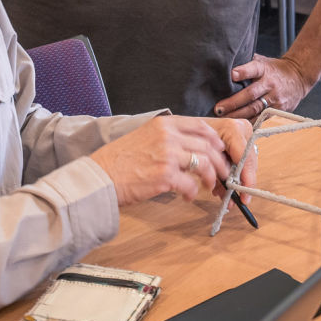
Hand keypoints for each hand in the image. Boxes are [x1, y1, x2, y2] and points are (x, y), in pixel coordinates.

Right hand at [90, 116, 254, 206]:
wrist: (99, 177)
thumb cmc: (119, 160)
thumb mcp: (144, 137)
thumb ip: (168, 137)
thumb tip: (192, 147)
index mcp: (164, 124)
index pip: (201, 126)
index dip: (215, 140)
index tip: (220, 151)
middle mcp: (167, 136)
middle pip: (208, 145)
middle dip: (219, 161)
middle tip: (221, 173)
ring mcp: (167, 155)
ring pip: (204, 163)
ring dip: (210, 177)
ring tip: (207, 186)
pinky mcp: (164, 176)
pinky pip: (190, 184)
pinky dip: (193, 192)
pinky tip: (187, 196)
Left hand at [213, 53, 312, 119]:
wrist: (299, 77)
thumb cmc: (275, 69)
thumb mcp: (263, 61)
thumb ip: (247, 63)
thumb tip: (225, 62)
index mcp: (264, 69)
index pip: (254, 69)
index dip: (243, 72)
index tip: (231, 75)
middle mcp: (270, 84)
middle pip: (251, 94)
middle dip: (233, 102)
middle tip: (218, 108)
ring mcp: (275, 98)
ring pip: (255, 109)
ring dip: (238, 115)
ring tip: (224, 119)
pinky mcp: (278, 110)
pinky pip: (262, 118)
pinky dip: (249, 123)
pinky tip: (238, 126)